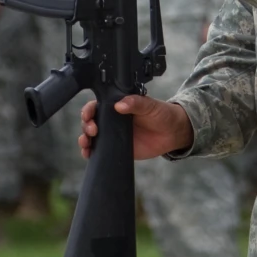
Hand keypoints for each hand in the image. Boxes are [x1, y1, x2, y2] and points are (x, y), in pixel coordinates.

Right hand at [79, 93, 193, 160]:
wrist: (172, 133)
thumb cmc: (161, 114)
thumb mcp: (150, 105)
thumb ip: (136, 103)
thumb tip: (119, 105)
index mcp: (117, 105)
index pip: (97, 106)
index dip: (89, 110)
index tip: (89, 115)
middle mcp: (112, 119)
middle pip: (90, 121)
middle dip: (86, 126)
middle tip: (93, 130)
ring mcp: (112, 134)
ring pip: (91, 136)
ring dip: (84, 140)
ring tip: (86, 143)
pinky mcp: (116, 148)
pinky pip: (99, 150)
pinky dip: (90, 152)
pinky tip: (88, 153)